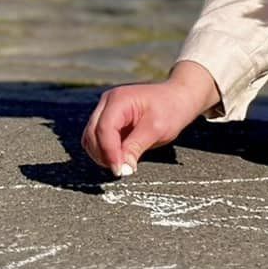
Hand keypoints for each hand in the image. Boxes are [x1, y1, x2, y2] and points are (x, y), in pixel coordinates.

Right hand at [82, 63, 221, 177]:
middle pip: (92, 134)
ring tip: (121, 165)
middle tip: (121, 171)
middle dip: (103, 155)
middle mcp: (107, 102)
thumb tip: (123, 169)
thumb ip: (136, 147)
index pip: (104, 128)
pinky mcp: (108, 119)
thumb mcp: (156, 129)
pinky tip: (119, 158)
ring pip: (90, 137)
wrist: (177, 98)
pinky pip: (97, 138)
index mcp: (118, 100)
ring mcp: (105, 110)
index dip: (108, 152)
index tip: (119, 170)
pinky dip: (104, 151)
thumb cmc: (170, 109)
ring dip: (101, 154)